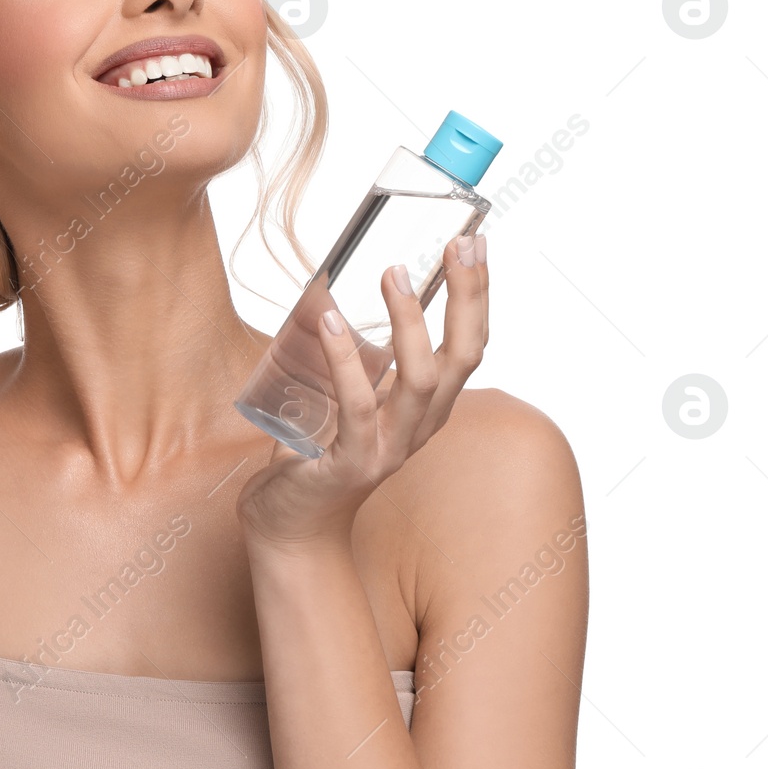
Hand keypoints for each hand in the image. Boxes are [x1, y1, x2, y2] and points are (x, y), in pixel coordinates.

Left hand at [235, 233, 489, 553]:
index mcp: (425, 409)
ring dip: (410, 323)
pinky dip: (346, 361)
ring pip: (420, 380)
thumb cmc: (316, 454)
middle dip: (467, 298)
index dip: (476, 296)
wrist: (291, 526)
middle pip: (462, 357)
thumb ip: (356, 357)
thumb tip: (335, 286)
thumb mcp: (348, 397)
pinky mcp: (351, 463)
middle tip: (458, 245)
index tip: (474, 242)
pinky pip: (357, 407)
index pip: (468, 346)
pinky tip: (331, 322)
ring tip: (392, 273)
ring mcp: (388, 448)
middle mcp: (419, 428)